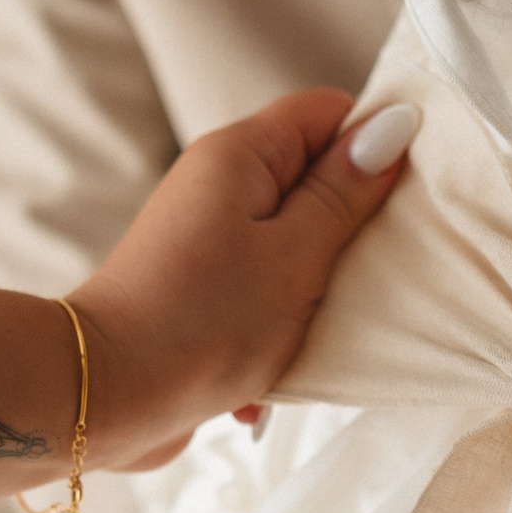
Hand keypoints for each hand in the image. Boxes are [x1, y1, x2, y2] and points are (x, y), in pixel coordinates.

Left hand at [67, 89, 416, 467]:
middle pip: (314, 180)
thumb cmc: (203, 323)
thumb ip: (345, 192)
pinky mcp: (199, 293)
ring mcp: (205, 241)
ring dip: (317, 291)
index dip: (375, 146)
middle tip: (374, 274)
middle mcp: (216, 187)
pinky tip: (271, 375)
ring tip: (321, 329)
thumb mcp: (297, 255)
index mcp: (240, 155)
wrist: (105, 399)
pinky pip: (262, 295)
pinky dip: (277, 332)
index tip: (406, 200)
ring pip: (294, 245)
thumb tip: (391, 124)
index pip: (329, 112)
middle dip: (352, 228)